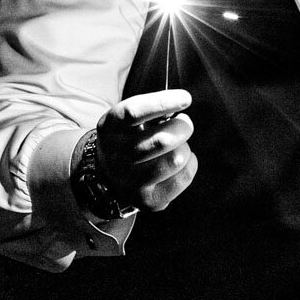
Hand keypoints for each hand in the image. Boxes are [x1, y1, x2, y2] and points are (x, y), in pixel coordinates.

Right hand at [94, 89, 196, 211]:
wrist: (111, 177)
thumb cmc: (130, 138)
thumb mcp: (129, 120)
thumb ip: (151, 110)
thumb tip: (180, 104)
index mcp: (109, 128)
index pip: (133, 112)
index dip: (162, 103)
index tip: (186, 98)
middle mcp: (116, 157)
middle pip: (162, 140)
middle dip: (183, 127)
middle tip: (184, 124)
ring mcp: (130, 183)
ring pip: (176, 159)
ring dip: (185, 147)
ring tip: (178, 145)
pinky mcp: (148, 201)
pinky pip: (184, 176)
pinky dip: (190, 164)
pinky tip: (179, 162)